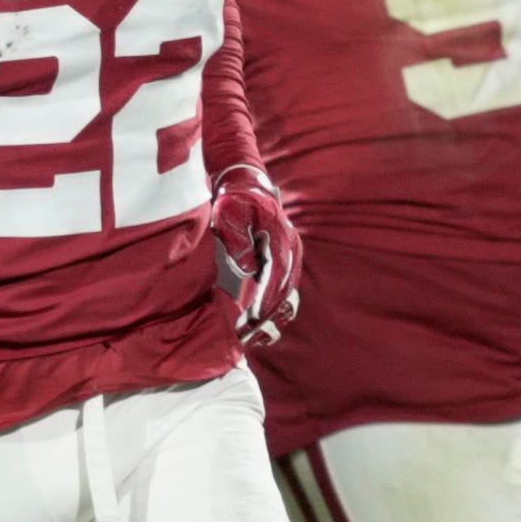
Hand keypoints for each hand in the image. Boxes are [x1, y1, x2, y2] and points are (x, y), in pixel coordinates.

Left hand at [208, 162, 300, 349]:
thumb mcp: (230, 216)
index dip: (265, 299)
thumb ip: (238, 241)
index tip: (253, 318)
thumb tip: (248, 268)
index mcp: (281, 239)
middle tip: (250, 334)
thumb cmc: (234, 200)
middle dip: (268, 313)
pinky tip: (259, 325)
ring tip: (255, 335)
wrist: (244, 186)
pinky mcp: (281, 263)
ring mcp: (288, 257)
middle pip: (285, 289)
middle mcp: (290, 251)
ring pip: (286, 293)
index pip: (276, 276)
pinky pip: (282, 290)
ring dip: (272, 315)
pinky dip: (273, 308)